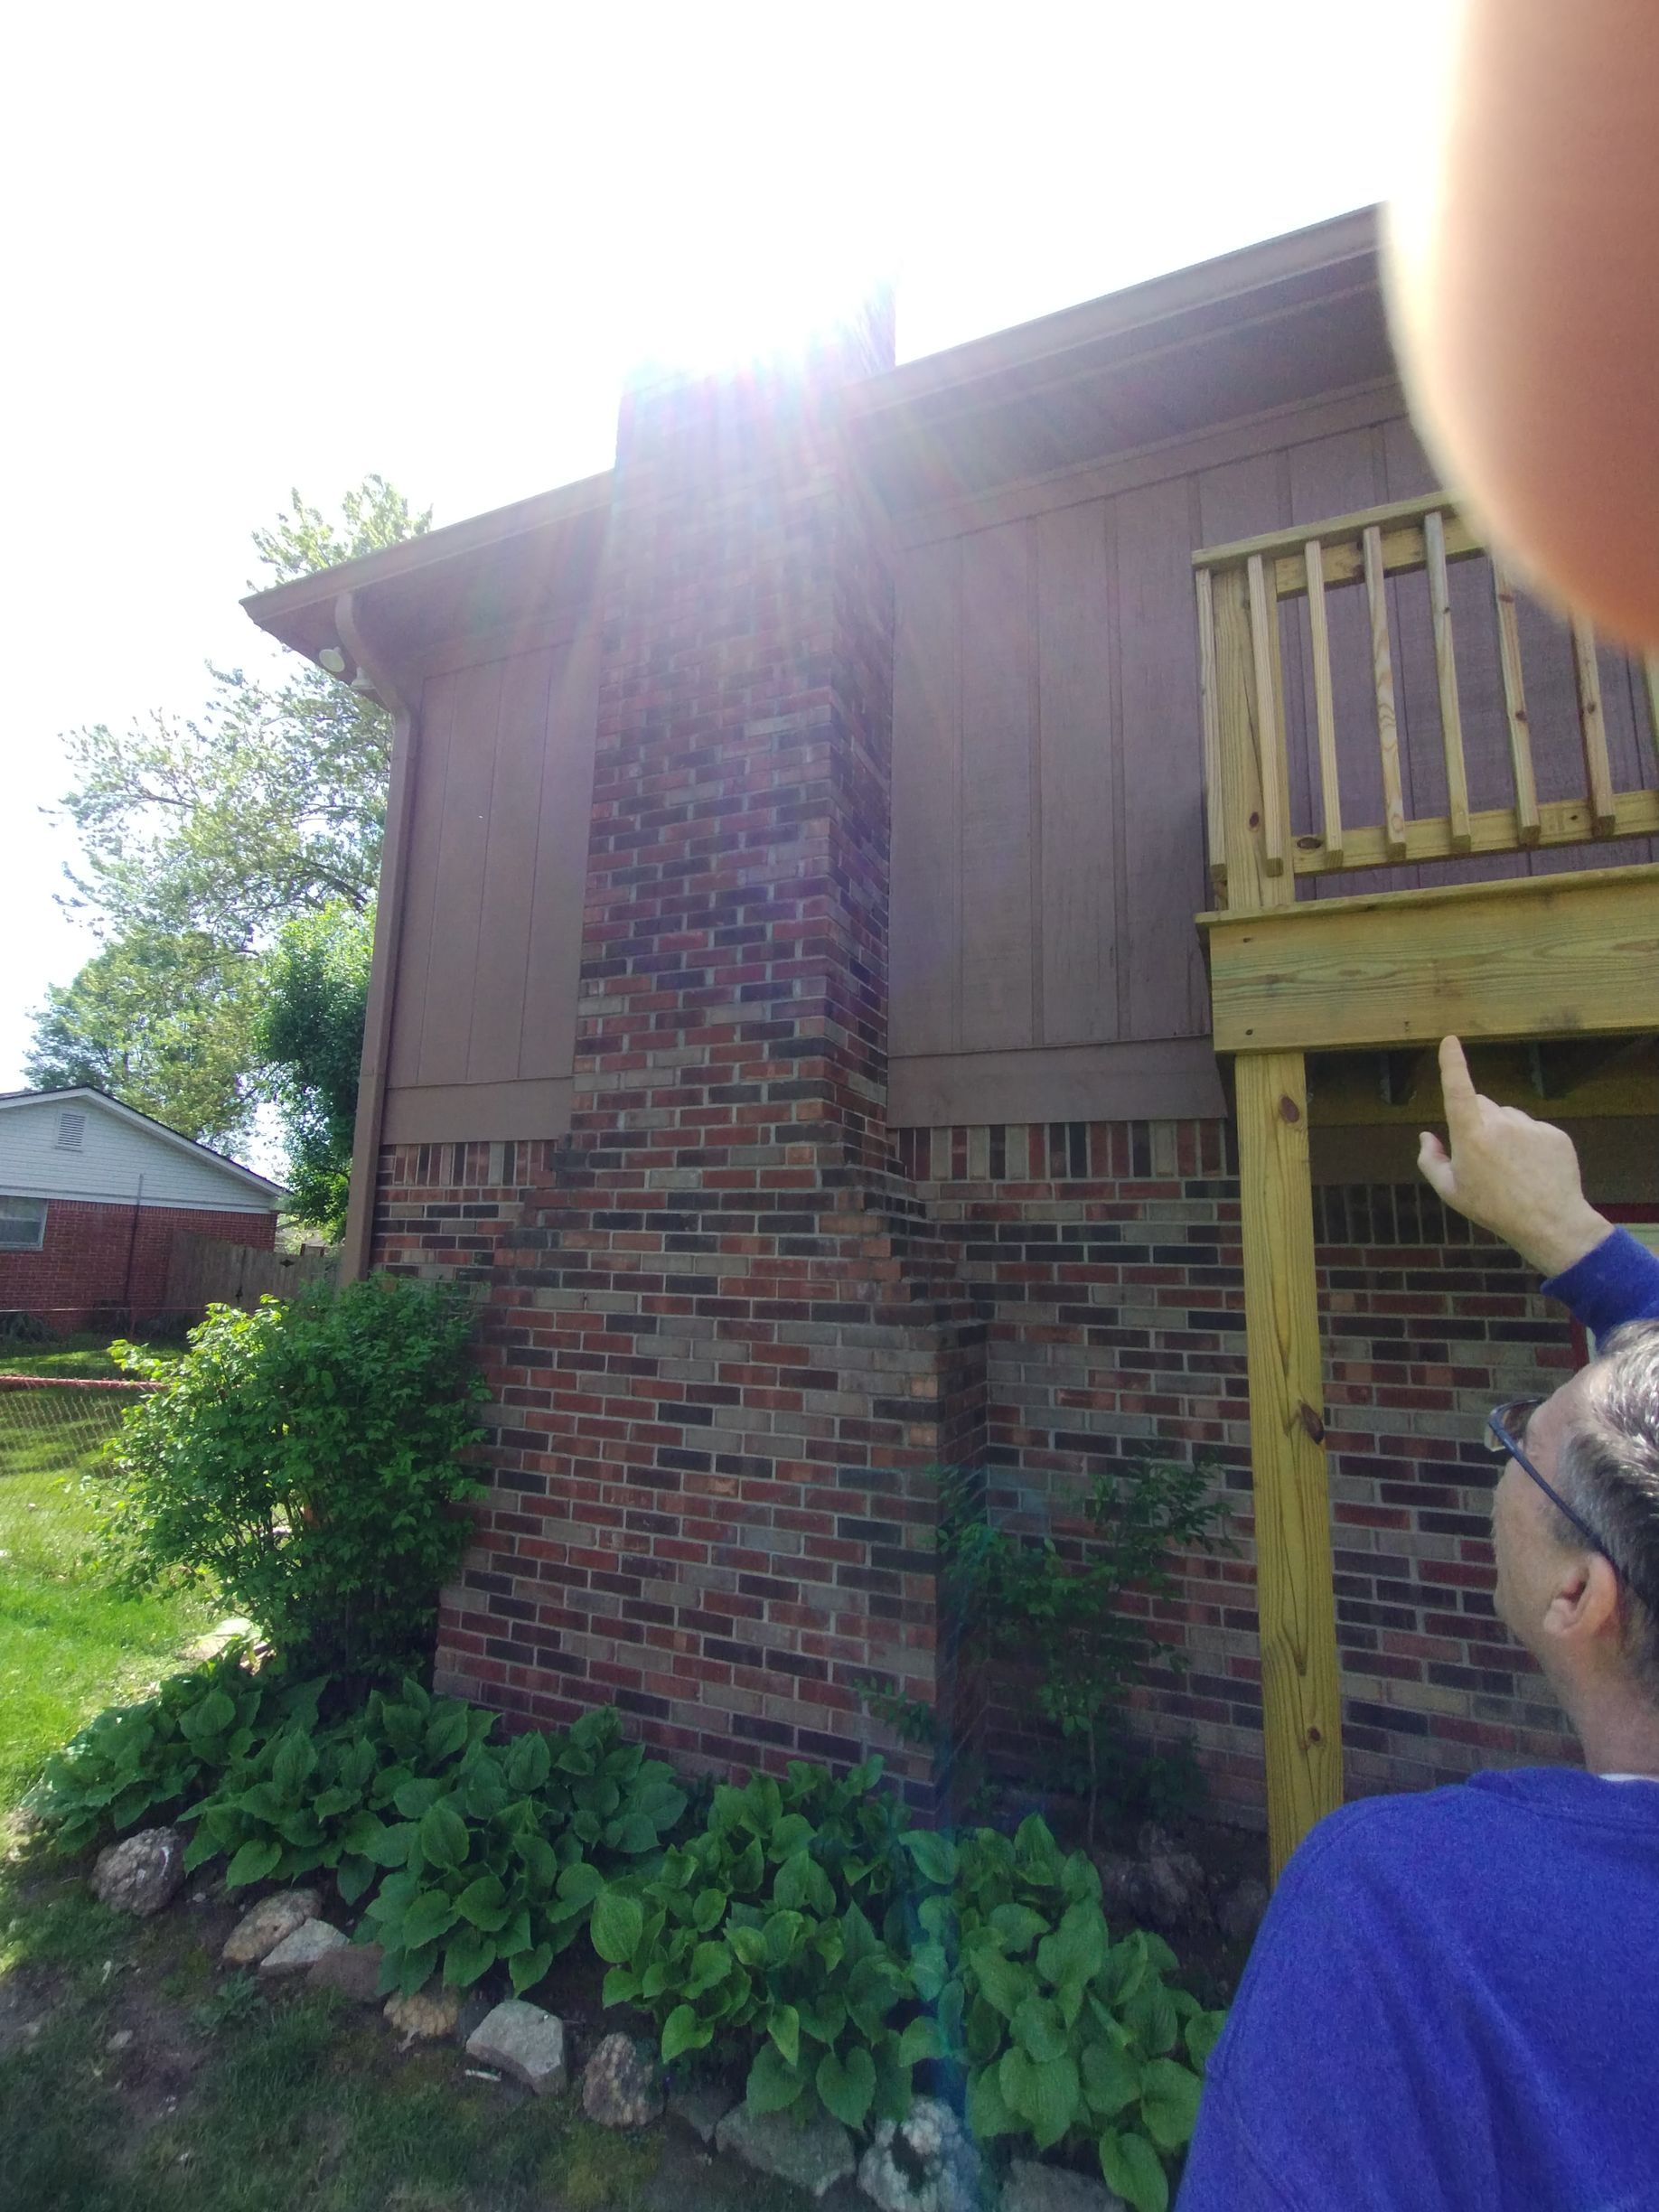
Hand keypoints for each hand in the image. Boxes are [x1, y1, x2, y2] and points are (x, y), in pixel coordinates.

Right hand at [1417, 1037, 1610, 1275]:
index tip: (1450, 1041)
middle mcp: (1501, 1123)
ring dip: (1504, 1131)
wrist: (1550, 1223)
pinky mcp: (1554, 1134)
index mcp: (1471, 1136)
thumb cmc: (1493, 1209)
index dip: (1452, 1064)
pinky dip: (1528, 1142)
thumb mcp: (1451, 1192)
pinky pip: (1533, 1128)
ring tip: (1511, 1168)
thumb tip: (1427, 1136)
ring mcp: (1530, 1127)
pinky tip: (1531, 1169)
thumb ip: (1431, 1161)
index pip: (1458, 1091)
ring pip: (1508, 1116)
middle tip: (1481, 1156)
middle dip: (1476, 1120)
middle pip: (1481, 1104)